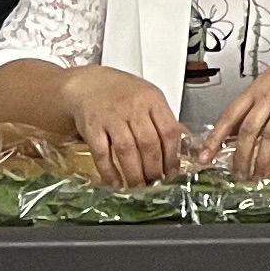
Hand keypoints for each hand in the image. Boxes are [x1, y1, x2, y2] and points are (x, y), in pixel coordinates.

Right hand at [61, 66, 187, 189]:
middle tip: (155, 183)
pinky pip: (102, 154)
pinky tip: (116, 183)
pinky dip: (110, 172)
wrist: (89, 84)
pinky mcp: (92, 127)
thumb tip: (180, 148)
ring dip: (134, 174)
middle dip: (154, 169)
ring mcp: (111, 117)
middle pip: (148, 143)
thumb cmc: (122, 93)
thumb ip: (162, 120)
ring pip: (126, 150)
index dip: (172, 156)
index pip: (169, 130)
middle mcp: (133, 107)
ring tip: (138, 186)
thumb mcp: (148, 97)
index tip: (172, 172)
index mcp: (152, 99)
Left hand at [197, 36, 269, 177]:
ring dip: (264, 161)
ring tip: (261, 177)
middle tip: (239, 176)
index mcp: (256, 89)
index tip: (205, 157)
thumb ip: (253, 106)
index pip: (230, 115)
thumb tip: (234, 132)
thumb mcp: (269, 82)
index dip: (215, 138)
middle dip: (242, 158)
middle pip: (249, 130)